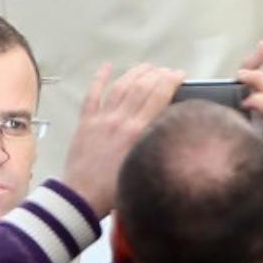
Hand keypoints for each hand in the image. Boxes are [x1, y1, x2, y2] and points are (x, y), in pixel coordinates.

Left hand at [60, 63, 184, 216]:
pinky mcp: (85, 122)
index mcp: (139, 132)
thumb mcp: (147, 168)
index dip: (170, 81)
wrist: (82, 195)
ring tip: (147, 66)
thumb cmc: (118, 190)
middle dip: (156, 75)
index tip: (179, 74)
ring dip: (134, 73)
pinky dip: (100, 78)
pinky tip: (107, 67)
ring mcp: (101, 118)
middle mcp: (121, 120)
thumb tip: (171, 130)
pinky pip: (92, 95)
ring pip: (120, 87)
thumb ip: (157, 146)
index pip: (158, 97)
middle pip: (141, 88)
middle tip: (166, 70)